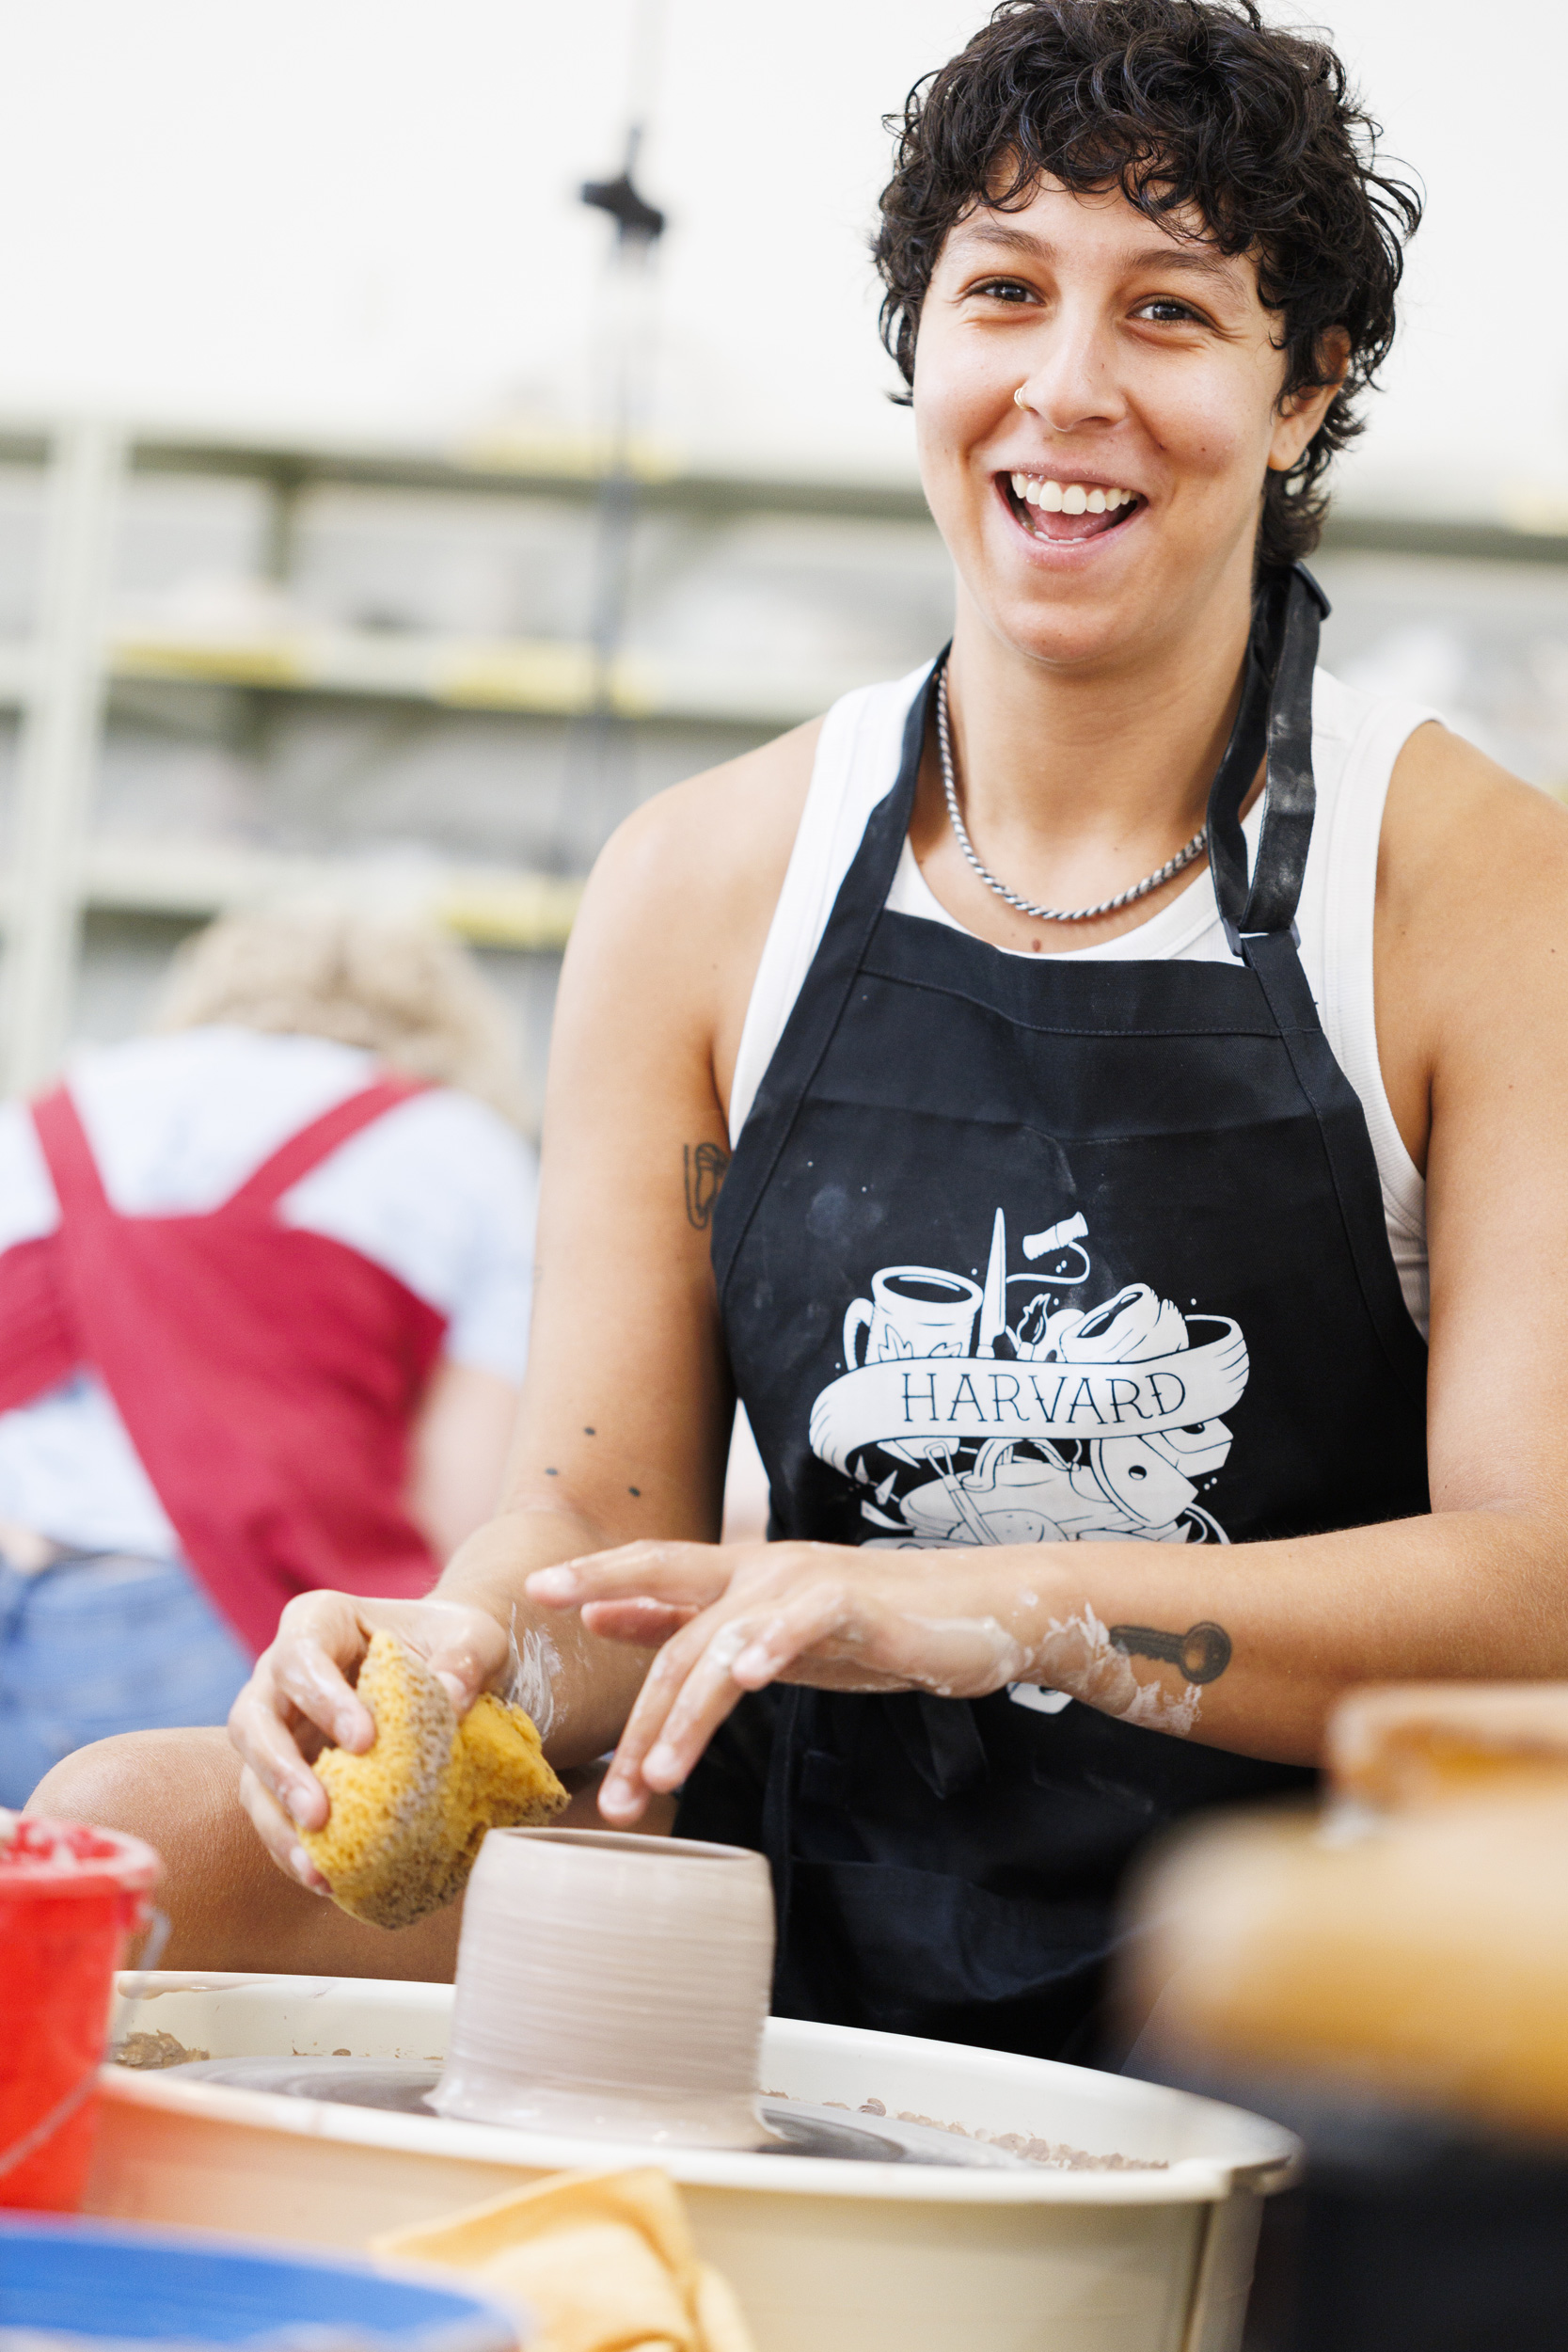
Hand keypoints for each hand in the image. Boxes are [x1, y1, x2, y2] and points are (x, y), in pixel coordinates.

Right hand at [228, 1591, 508, 1889]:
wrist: (448, 1672)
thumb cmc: (454, 1646)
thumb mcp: (475, 1637)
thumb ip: (466, 1657)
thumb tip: (451, 1697)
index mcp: (321, 1622)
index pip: (302, 1653)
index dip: (321, 1697)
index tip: (365, 1739)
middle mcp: (283, 1673)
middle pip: (253, 1717)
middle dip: (279, 1768)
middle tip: (319, 1812)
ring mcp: (279, 1727)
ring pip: (250, 1774)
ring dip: (277, 1822)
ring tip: (315, 1866)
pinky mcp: (286, 1775)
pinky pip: (273, 1814)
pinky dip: (293, 1847)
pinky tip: (325, 1880)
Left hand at [526, 1539, 1034, 1822]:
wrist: (976, 1611)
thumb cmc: (872, 1626)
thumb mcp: (769, 1629)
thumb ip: (694, 1621)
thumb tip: (607, 1615)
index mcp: (740, 1574)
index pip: (653, 1568)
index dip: (597, 1574)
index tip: (537, 1589)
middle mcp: (763, 1569)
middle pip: (675, 1624)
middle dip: (637, 1710)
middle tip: (610, 1786)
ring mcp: (805, 1583)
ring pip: (724, 1647)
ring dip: (686, 1717)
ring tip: (660, 1779)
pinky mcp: (852, 1603)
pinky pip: (799, 1624)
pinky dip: (770, 1646)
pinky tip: (747, 1679)